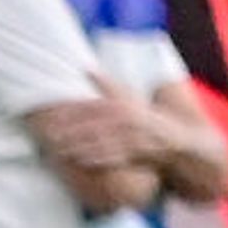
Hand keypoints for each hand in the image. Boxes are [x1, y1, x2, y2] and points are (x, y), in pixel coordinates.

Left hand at [30, 77, 166, 173]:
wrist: (177, 138)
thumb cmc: (147, 117)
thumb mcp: (128, 96)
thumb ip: (107, 84)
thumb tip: (85, 67)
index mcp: (121, 103)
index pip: (90, 106)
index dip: (69, 113)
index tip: (51, 119)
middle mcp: (128, 118)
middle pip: (93, 125)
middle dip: (70, 132)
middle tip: (50, 138)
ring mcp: (135, 135)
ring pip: (103, 141)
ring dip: (81, 146)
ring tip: (62, 152)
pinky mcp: (142, 151)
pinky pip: (118, 156)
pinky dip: (101, 158)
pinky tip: (84, 161)